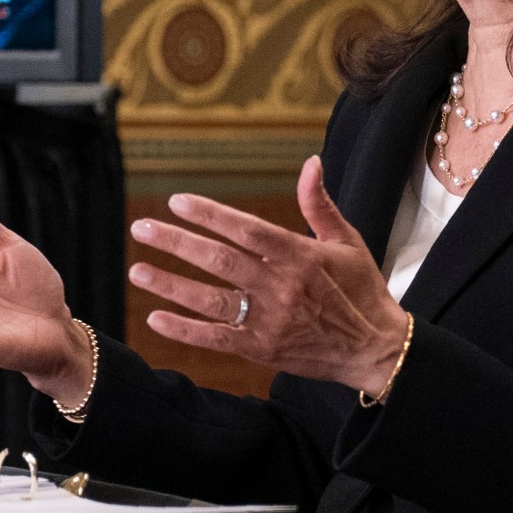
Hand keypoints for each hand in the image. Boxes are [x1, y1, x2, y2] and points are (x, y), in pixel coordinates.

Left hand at [129, 156, 410, 392]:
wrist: (374, 348)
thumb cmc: (361, 288)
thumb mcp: (346, 241)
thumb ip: (319, 204)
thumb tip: (310, 162)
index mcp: (300, 255)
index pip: (246, 229)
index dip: (209, 214)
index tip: (177, 202)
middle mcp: (281, 286)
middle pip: (219, 260)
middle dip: (176, 242)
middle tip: (142, 228)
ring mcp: (270, 320)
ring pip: (210, 300)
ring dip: (170, 285)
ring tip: (138, 271)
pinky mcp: (263, 349)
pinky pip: (216, 339)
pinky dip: (185, 330)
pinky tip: (156, 318)